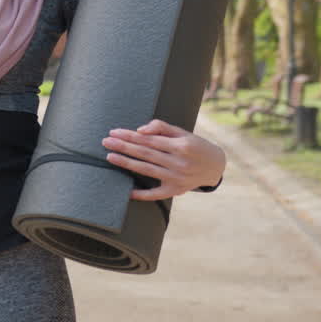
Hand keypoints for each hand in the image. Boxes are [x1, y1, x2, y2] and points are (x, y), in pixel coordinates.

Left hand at [102, 119, 225, 200]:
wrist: (215, 166)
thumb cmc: (195, 145)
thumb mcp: (183, 132)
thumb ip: (162, 127)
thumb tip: (140, 130)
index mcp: (181, 146)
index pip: (150, 140)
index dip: (131, 136)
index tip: (114, 132)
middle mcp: (179, 163)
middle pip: (145, 154)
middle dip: (124, 147)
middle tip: (105, 142)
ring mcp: (177, 179)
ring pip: (147, 170)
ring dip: (127, 164)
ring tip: (110, 157)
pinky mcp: (176, 191)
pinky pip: (156, 194)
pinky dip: (141, 194)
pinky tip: (126, 191)